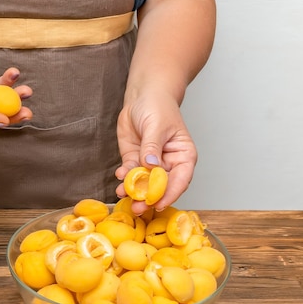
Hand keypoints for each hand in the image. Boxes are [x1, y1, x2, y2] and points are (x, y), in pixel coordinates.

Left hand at [115, 88, 196, 214]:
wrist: (142, 95)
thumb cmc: (158, 106)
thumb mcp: (156, 125)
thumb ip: (152, 147)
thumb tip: (151, 166)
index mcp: (183, 156)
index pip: (180, 180)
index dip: (170, 194)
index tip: (158, 203)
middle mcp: (168, 164)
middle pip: (161, 187)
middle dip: (148, 198)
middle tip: (137, 207)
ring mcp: (150, 164)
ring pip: (143, 183)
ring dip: (133, 191)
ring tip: (122, 194)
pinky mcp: (135, 160)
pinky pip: (130, 174)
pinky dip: (124, 178)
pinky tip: (119, 176)